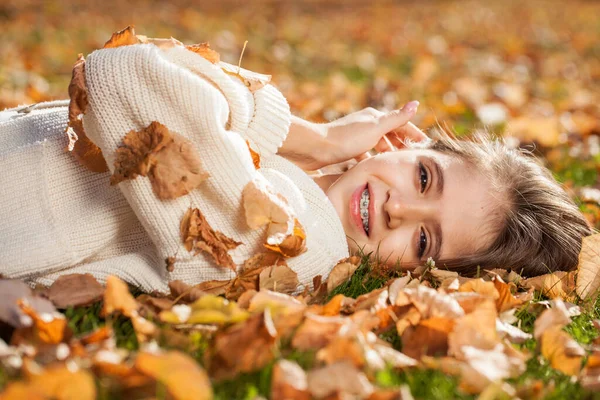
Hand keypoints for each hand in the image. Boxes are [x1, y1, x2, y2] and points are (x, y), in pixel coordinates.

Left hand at [278, 101, 427, 170]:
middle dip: (402, 144)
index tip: (425, 146)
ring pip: (377, 144)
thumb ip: (396, 118)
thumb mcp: (375, 129)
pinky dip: (372, 159)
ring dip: (388, 152)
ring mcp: (355, 136)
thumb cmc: (345, 139)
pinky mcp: (346, 148)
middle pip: (389, 133)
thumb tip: (416, 103)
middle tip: (414, 158)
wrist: (315, 148)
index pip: (400, 123)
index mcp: (374, 117)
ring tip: (398, 165)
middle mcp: (365, 124)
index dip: (413, 134)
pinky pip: (364, 153)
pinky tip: (375, 168)